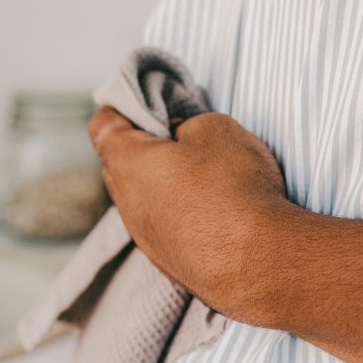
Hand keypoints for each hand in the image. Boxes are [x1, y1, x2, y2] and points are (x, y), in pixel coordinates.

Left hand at [87, 107, 297, 324]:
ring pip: (146, 198)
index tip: (146, 99)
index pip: (103, 125)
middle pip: (123, 163)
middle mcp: (127, 205)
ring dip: (167, 182)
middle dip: (147, 144)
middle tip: (183, 132)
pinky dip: (185, 212)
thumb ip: (187, 125)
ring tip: (208, 173)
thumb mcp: (216, 128)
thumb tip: (181, 139)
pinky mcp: (172, 262)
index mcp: (128, 163)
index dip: (122, 106)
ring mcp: (148, 239)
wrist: (260, 263)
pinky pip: (168, 226)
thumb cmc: (234, 189)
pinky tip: (218, 209)